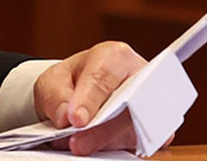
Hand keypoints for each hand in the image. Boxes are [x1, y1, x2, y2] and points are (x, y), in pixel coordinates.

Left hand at [34, 41, 164, 154]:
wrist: (82, 93)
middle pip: (126, 107)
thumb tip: (66, 118)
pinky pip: (137, 145)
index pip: (103, 77)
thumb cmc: (72, 82)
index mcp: (115, 57)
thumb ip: (55, 96)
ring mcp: (150, 106)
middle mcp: (140, 79)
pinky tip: (96, 149)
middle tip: (77, 144)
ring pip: (133, 131)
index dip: (89, 99)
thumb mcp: (52, 81)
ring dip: (105, 143)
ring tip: (79, 146)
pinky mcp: (154, 133)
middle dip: (101, 130)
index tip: (75, 119)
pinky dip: (113, 150)